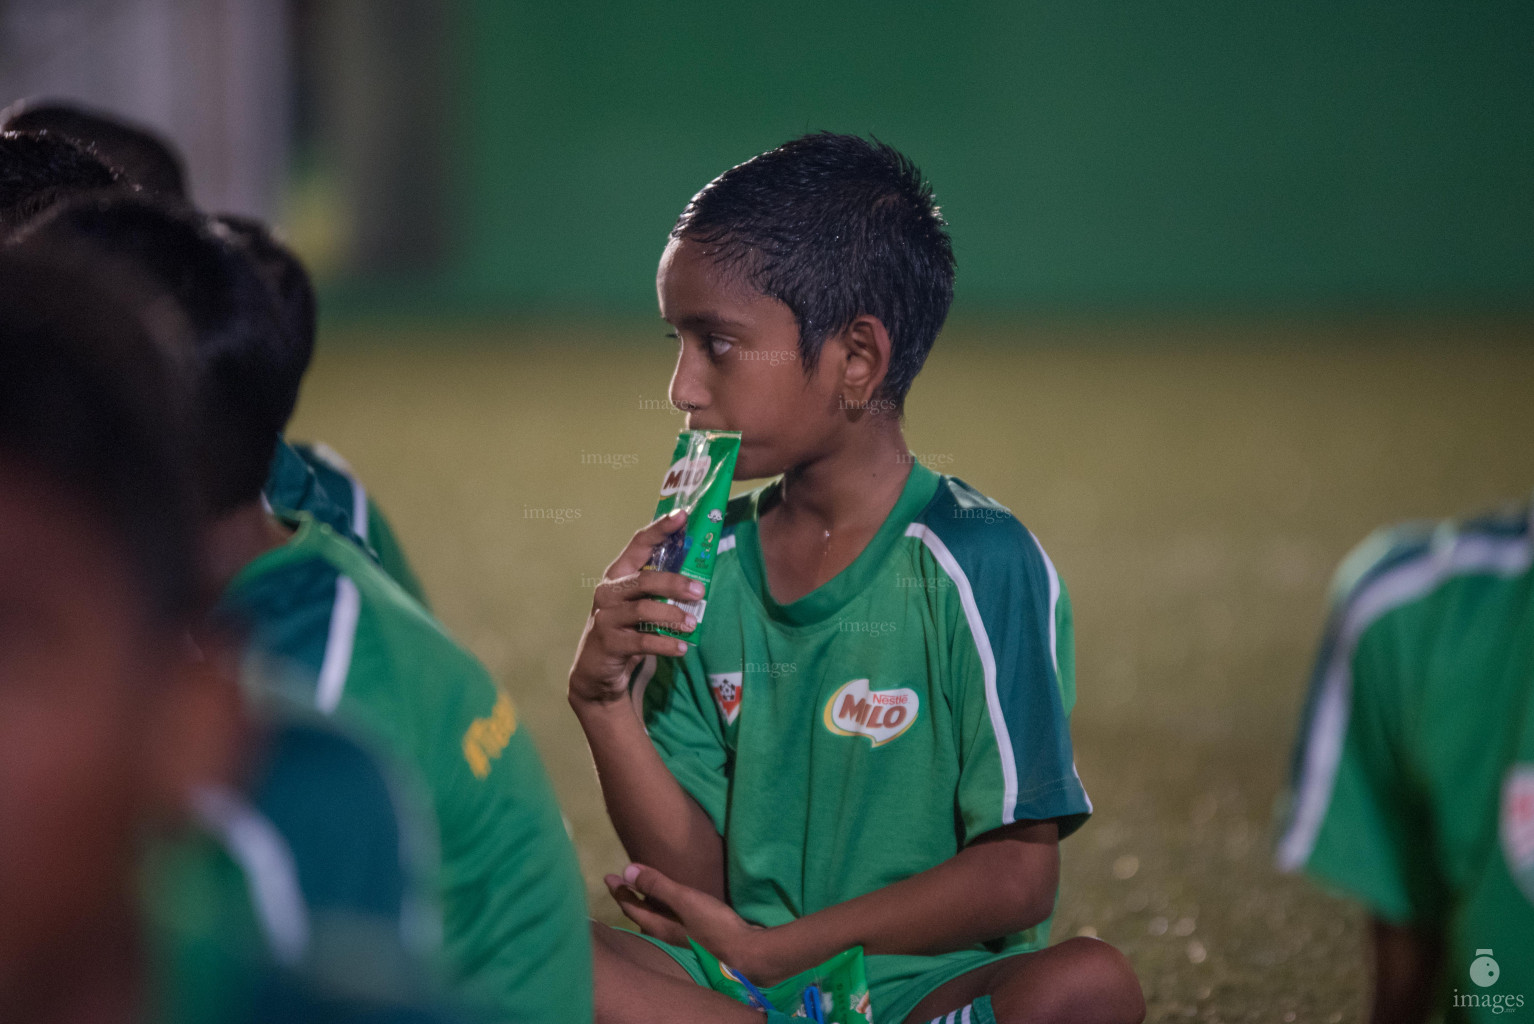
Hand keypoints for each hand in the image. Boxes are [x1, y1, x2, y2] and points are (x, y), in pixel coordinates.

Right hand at [568, 509, 703, 706]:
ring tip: (692, 624)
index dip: (660, 529)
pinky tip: (682, 648)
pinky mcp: (609, 643)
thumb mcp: (640, 604)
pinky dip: (666, 644)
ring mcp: (606, 617)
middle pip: (645, 579)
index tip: (682, 515)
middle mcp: (608, 591)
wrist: (597, 671)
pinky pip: (643, 641)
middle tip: (700, 591)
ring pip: (645, 610)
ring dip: (673, 616)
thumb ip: (660, 588)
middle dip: (675, 583)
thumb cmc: (626, 629)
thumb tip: (700, 573)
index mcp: (618, 574)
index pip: (638, 544)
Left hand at [605, 863, 778, 981]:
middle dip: (630, 898)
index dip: (620, 891)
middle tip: (621, 882)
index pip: (632, 907)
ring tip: (643, 892)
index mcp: (658, 927)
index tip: (609, 877)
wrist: (745, 953)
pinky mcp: (696, 937)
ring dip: (647, 904)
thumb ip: (657, 885)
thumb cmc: (712, 926)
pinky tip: (673, 906)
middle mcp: (665, 935)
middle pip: (641, 915)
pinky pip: (671, 920)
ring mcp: (681, 938)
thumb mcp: (684, 900)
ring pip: (656, 919)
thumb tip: (626, 871)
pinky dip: (664, 909)